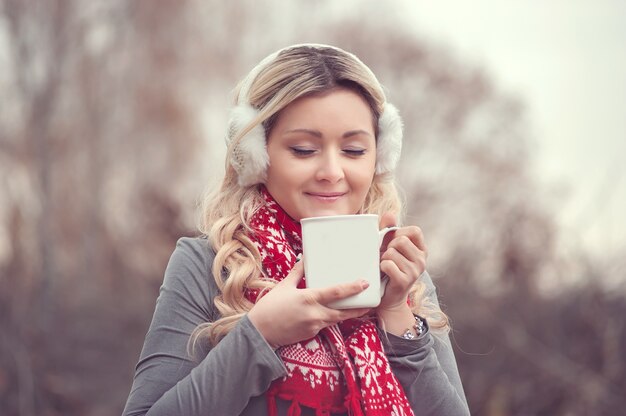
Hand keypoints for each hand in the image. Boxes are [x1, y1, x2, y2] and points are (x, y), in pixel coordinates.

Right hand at [247, 259, 371, 348]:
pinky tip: (335, 313)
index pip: (336, 292)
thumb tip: (305, 259)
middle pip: (343, 311)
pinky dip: (331, 318)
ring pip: (337, 319)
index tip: (365, 284)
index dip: (353, 288)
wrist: (260, 332)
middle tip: (371, 301)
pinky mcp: (311, 334)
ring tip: (361, 308)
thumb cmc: (269, 307)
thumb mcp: (283, 286)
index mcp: (309, 298)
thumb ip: (297, 273)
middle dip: (359, 307)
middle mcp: (315, 313)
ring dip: (349, 314)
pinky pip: (325, 325)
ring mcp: (314, 326)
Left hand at [377, 212, 427, 312]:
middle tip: (387, 257)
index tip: (394, 243)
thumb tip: (389, 213)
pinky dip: (381, 267)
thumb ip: (389, 229)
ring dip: (383, 258)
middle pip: (401, 240)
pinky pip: (388, 264)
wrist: (389, 298)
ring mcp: (415, 271)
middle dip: (389, 246)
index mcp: (422, 250)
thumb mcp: (390, 247)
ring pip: (392, 252)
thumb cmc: (389, 268)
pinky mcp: (404, 281)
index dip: (400, 233)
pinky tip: (383, 273)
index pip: (415, 231)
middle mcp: (422, 260)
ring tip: (385, 266)